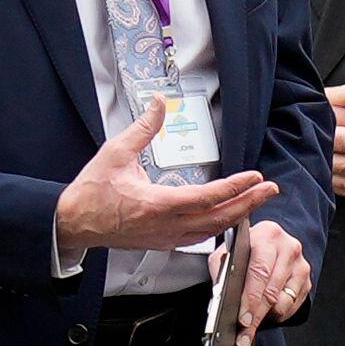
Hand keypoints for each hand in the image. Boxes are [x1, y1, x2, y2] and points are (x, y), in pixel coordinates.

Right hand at [53, 99, 271, 256]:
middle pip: (219, 217)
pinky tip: (227, 218)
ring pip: (212, 231)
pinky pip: (199, 238)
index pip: (207, 197)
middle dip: (249, 203)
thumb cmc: (92, 191)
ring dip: (237, 216)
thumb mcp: (116, 152)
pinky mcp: (162, 242)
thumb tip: (158, 103)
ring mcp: (165, 238)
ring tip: (256, 202)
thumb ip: (143, 128)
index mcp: (157, 204)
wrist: (73, 223)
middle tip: (271, 190)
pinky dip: (218, 227)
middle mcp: (166, 226)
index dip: (235, 187)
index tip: (255, 177)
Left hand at [231, 218, 309, 345]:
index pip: (259, 271)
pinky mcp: (307, 281)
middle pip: (271, 291)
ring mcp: (301, 265)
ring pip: (283, 303)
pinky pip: (291, 308)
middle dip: (255, 316)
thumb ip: (222, 270)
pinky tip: (265, 312)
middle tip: (244, 336)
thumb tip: (220, 297)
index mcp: (267, 236)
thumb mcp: (227, 252)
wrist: (270, 245)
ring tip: (251, 321)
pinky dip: (277, 315)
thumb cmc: (246, 250)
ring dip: (265, 317)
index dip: (250, 298)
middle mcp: (288, 248)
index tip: (242, 320)